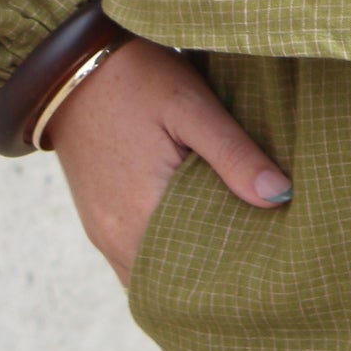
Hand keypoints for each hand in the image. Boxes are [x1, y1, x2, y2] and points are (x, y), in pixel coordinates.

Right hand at [42, 36, 290, 282]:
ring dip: (187, 270)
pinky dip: (164, 258)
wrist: (70, 65)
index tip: (271, 266)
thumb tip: (281, 196)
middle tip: (261, 264)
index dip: (235, 276)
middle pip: (174, 285)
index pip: (197, 277)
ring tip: (232, 252)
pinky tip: (194, 237)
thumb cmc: (136, 79)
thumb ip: (234, 154)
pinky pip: (134, 259)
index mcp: (142, 216)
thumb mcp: (191, 107)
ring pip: (152, 276)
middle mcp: (116, 238)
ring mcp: (102, 233)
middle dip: (214, 279)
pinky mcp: (97, 221)